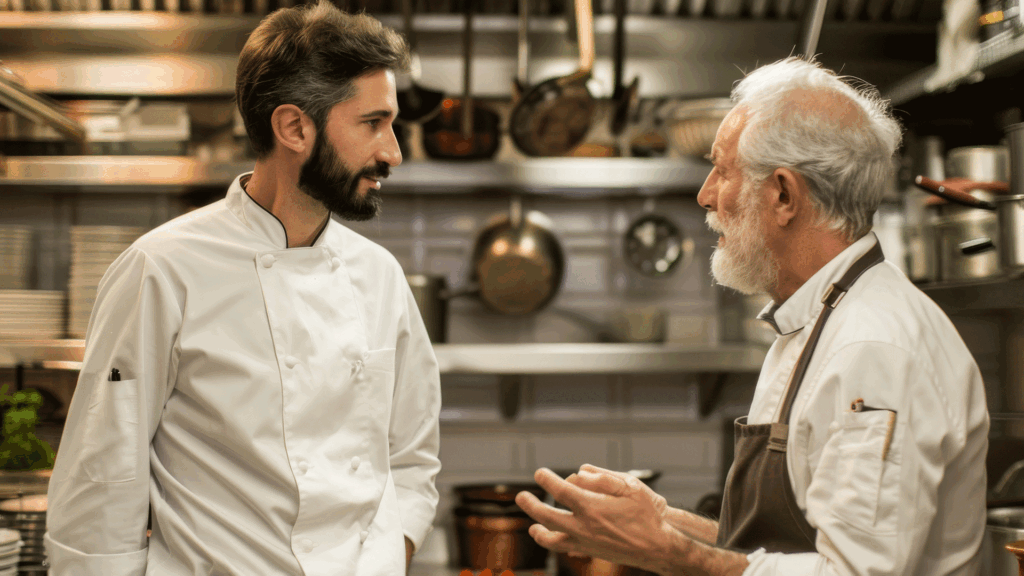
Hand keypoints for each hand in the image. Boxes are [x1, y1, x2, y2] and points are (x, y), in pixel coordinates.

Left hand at [514, 466, 672, 572]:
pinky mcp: (589, 551)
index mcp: (593, 507)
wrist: (658, 547)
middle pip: (547, 515)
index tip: (540, 473)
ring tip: (531, 522)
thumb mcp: (631, 487)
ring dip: (538, 528)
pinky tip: (546, 535)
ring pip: (551, 538)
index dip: (547, 480)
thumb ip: (603, 477)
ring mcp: (584, 541)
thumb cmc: (648, 515)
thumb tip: (579, 472)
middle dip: (530, 504)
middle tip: (521, 496)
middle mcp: (584, 526)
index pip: (561, 490)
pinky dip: (551, 542)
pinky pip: (562, 548)